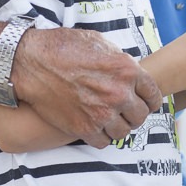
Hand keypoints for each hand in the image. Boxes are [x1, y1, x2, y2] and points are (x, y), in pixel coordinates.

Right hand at [12, 27, 162, 147]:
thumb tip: (131, 72)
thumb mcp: (100, 43)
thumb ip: (120, 61)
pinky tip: (94, 126)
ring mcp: (101, 113)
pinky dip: (101, 136)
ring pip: (124, 132)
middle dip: (133, 113)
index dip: (149, 99)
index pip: (154, 95)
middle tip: (123, 110)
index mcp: (127, 70)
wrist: (31, 62)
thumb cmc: (63, 47)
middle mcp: (118, 93)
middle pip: (141, 116)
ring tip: (108, 118)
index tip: (143, 101)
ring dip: (118, 126)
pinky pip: (103, 142)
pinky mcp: (83, 127)